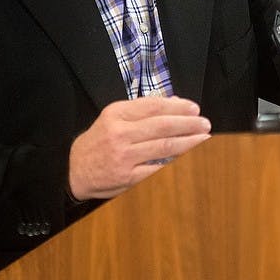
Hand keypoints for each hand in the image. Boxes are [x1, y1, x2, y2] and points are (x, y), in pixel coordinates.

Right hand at [68, 96, 210, 199]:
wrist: (74, 169)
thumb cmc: (99, 140)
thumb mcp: (114, 117)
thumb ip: (142, 110)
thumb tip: (174, 102)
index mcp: (116, 114)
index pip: (153, 106)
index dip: (178, 106)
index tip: (194, 108)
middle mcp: (120, 134)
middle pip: (162, 126)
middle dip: (188, 123)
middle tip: (205, 123)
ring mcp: (124, 156)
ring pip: (164, 147)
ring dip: (189, 142)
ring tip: (204, 138)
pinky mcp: (128, 177)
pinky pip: (158, 168)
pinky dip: (176, 162)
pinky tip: (189, 157)